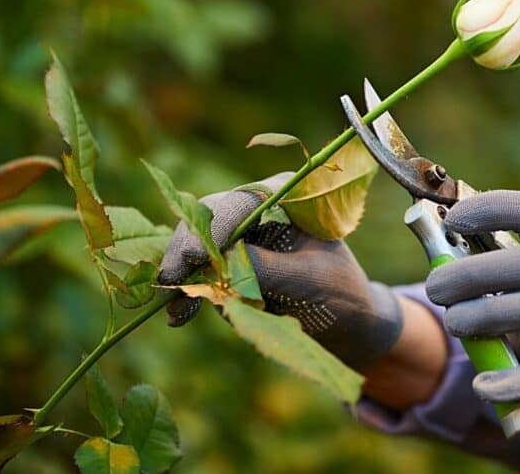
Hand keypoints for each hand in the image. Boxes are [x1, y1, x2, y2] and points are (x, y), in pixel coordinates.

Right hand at [157, 173, 402, 369]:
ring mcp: (240, 237)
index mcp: (285, 198)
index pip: (238, 204)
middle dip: (187, 252)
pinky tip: (182, 316)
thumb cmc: (340, 293)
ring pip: (195, 248)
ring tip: (178, 315)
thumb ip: (267, 268)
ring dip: (184, 278)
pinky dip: (190, 293)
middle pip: (206, 220)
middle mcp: (257, 210)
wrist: (348, 321)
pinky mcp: (230, 264)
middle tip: (170, 283)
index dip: (211, 229)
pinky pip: (201, 274)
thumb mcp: (308, 280)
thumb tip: (222, 260)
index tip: (193, 257)